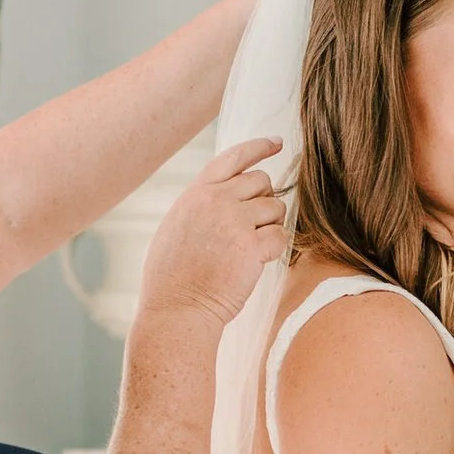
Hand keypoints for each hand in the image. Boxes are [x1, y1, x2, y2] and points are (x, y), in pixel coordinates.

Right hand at [135, 137, 287, 325]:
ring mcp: (235, 222)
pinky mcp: (252, 247)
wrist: (177, 309)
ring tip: (249, 248)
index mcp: (196, 194)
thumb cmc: (173, 277)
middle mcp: (216, 201)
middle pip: (261, 181)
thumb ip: (201, 205)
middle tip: (254, 225)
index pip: (233, 158)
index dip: (259, 147)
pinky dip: (274, 248)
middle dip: (265, 199)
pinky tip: (256, 262)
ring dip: (270, 225)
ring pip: (275, 207)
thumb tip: (226, 192)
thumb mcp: (177, 227)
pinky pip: (281, 236)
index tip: (277, 143)